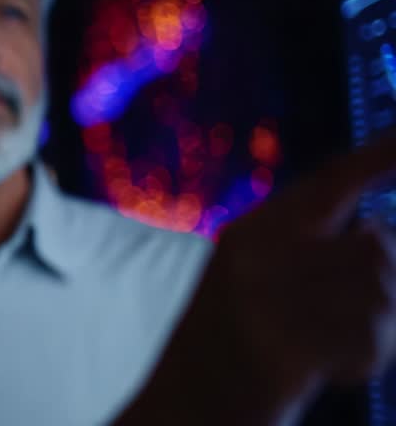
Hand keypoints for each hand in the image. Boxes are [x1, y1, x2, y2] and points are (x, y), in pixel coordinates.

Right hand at [114, 136, 395, 425]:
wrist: (181, 413)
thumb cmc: (230, 353)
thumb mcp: (258, 286)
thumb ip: (310, 253)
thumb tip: (376, 232)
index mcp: (252, 234)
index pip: (329, 182)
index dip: (377, 157)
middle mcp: (257, 256)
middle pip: (376, 246)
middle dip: (384, 284)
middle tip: (346, 319)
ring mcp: (269, 299)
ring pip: (381, 293)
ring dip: (378, 330)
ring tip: (333, 350)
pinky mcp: (285, 346)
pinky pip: (370, 343)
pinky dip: (362, 363)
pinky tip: (326, 373)